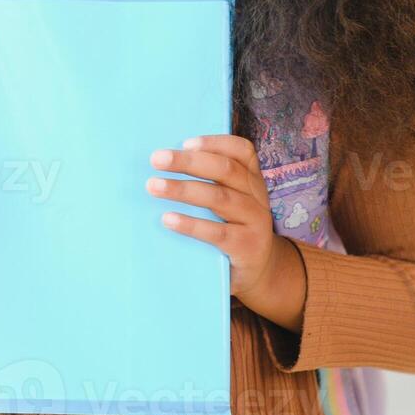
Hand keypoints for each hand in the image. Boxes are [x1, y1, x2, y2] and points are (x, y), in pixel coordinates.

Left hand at [146, 133, 284, 300]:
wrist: (261, 271)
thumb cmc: (232, 227)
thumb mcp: (227, 201)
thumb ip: (208, 182)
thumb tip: (162, 163)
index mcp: (251, 178)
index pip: (241, 150)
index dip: (214, 143)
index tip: (185, 143)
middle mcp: (257, 196)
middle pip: (225, 169)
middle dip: (188, 162)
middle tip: (156, 159)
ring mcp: (255, 221)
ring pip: (219, 197)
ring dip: (182, 189)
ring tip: (153, 186)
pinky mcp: (247, 246)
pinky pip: (217, 233)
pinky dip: (190, 224)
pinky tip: (168, 219)